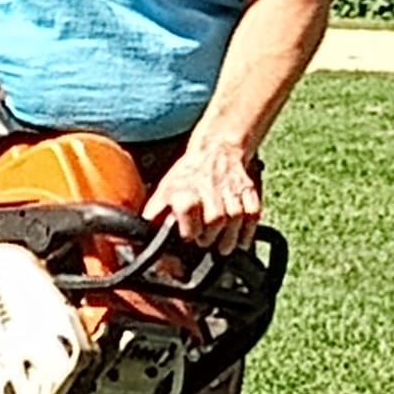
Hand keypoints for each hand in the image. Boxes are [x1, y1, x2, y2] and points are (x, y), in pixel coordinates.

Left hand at [144, 138, 261, 253]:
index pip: (189, 213)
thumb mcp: (164, 189)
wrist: (217, 149)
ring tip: (220, 245)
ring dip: (228, 239)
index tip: (188, 237)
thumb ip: (155, 213)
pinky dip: (247, 232)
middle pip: (214, 222)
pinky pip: (253, 216)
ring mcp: (231, 191)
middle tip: (204, 241)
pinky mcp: (249, 192)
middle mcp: (209, 189)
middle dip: (209, 238)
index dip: (189, 231)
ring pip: (234, 222)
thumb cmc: (189, 174)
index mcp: (186, 190)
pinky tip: (239, 239)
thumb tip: (140, 233)